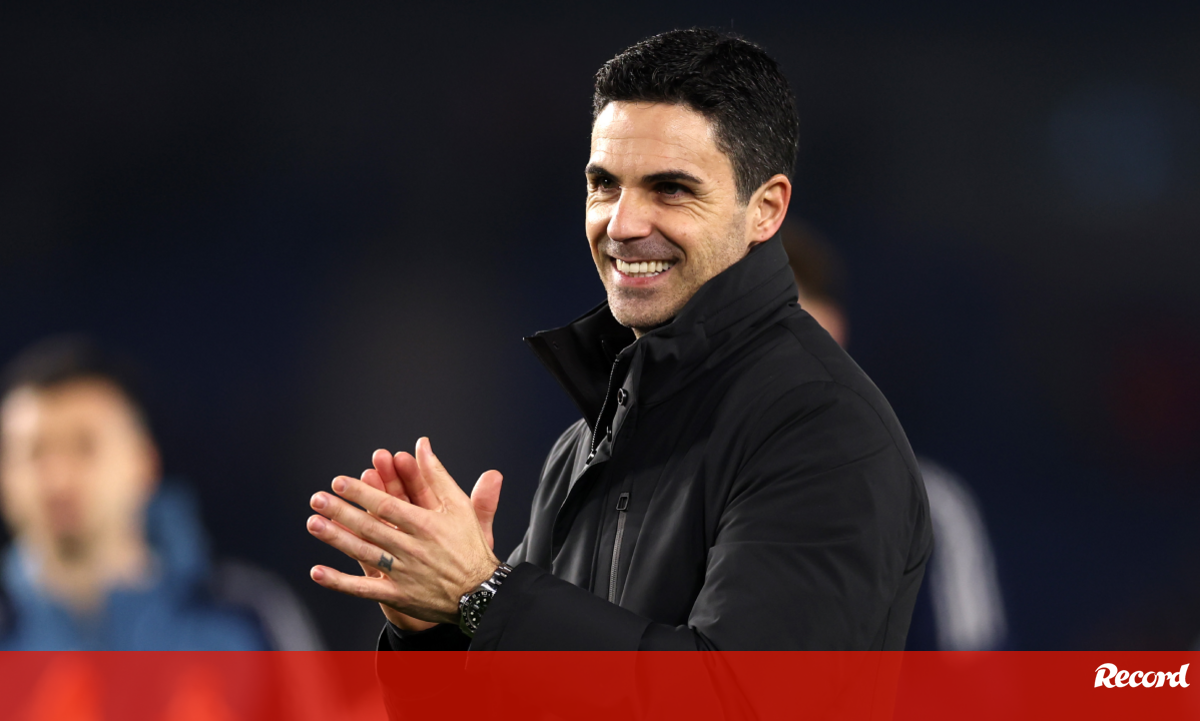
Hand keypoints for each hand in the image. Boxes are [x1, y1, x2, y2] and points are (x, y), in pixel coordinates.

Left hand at [307, 437, 502, 626]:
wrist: (481, 593)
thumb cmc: (469, 545)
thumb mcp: (459, 506)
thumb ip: (437, 475)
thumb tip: (422, 445)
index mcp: (427, 525)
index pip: (388, 506)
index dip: (362, 493)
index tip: (340, 482)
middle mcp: (413, 549)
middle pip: (371, 527)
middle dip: (342, 512)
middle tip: (317, 499)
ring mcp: (404, 574)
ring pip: (365, 553)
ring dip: (337, 539)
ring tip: (313, 524)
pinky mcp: (398, 596)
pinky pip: (365, 589)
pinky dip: (340, 582)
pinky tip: (318, 571)